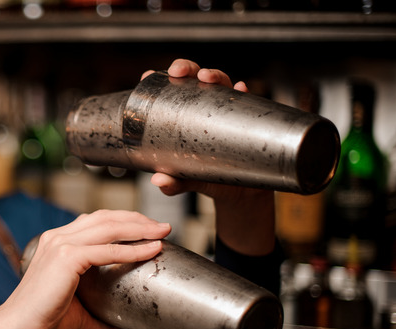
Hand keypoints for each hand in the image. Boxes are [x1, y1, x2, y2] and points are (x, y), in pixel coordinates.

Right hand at [0, 209, 170, 328]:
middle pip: (106, 217)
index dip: (124, 221)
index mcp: (57, 243)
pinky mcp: (66, 257)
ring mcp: (61, 244)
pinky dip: (133, 248)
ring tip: (162, 232)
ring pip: (109, 226)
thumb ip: (107, 322)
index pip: (96, 221)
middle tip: (163, 227)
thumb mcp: (82, 317)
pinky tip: (151, 250)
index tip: (148, 230)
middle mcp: (58, 237)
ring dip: (140, 227)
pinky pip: (108, 250)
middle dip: (137, 219)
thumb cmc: (43, 322)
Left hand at [143, 59, 275, 255]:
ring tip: (206, 77)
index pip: (171, 91)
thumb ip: (174, 183)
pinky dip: (243, 92)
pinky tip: (241, 89)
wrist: (242, 192)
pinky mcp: (248, 118)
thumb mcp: (189, 181)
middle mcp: (206, 108)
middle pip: (195, 80)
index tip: (148, 75)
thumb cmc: (210, 180)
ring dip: (214, 75)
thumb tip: (158, 181)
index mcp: (185, 117)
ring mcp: (227, 111)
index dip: (159, 80)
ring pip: (221, 83)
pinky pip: (248, 100)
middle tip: (178, 72)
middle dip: (186, 69)